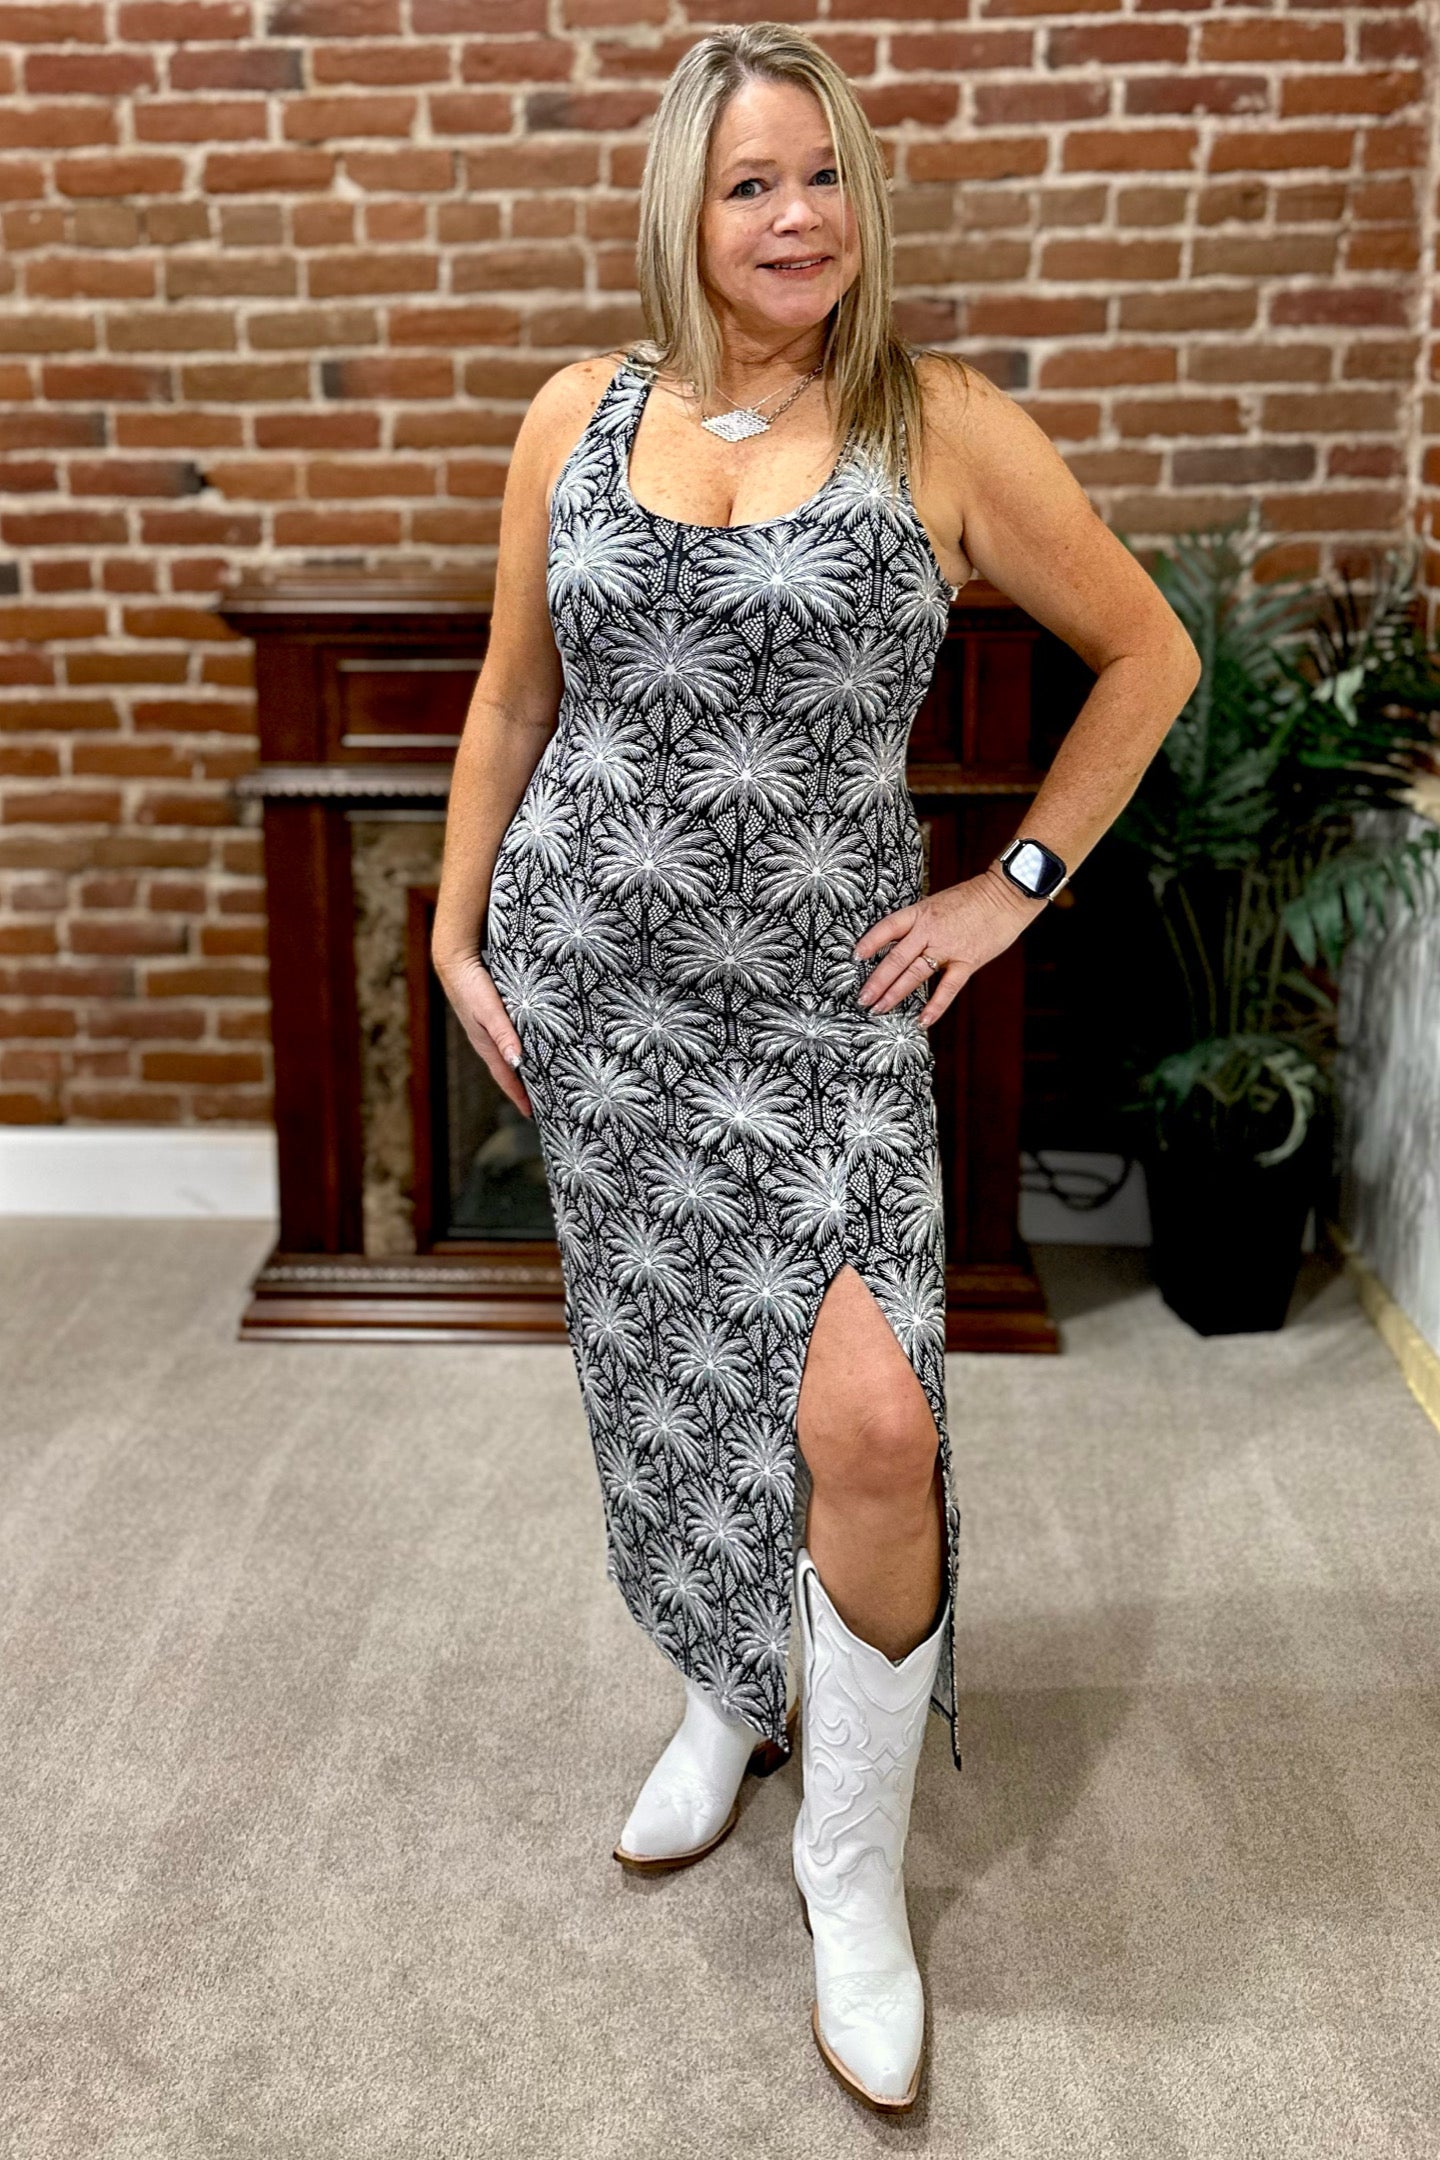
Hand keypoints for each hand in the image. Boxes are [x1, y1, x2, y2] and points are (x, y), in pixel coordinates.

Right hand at [431, 947, 531, 1117]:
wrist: (455, 959)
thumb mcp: (489, 1011)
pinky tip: (528, 1045)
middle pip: (507, 1070)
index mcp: (486, 1044)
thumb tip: (517, 1063)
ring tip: (538, 1079)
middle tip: (541, 1102)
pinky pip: (508, 1038)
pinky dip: (519, 1048)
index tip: (533, 1114)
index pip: (506, 1077)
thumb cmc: (471, 985)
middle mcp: (487, 1040)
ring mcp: (487, 1028)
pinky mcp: (490, 1014)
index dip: (519, 1096)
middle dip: (522, 1087)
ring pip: (508, 1054)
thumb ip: (504, 1034)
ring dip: (522, 1069)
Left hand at [854, 866, 1046, 1028]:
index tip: (856, 957)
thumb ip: (921, 922)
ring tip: (878, 1009)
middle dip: (876, 981)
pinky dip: (934, 1006)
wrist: (1007, 894)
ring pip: (914, 974)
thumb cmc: (974, 897)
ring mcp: (948, 947)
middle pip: (895, 958)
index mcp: (921, 912)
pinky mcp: (967, 962)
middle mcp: (929, 931)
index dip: (870, 942)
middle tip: (862, 998)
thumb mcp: (938, 902)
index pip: (887, 928)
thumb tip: (903, 941)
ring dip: (894, 993)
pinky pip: (947, 988)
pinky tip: (921, 1020)